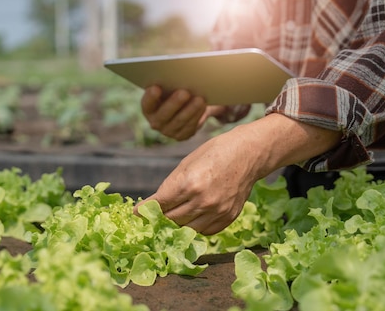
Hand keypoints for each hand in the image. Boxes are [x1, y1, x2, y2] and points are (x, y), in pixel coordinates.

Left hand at [134, 124, 260, 234]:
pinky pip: (205, 231)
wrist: (248, 153)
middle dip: (158, 219)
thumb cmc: (215, 152)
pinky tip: (190, 218)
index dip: (145, 210)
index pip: (160, 204)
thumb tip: (155, 203)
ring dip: (176, 225)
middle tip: (151, 217)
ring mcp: (217, 211)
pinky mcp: (228, 217)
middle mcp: (203, 201)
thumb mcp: (187, 162)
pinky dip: (195, 227)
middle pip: (171, 220)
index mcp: (189, 183)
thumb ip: (171, 185)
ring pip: (187, 229)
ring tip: (169, 219)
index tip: (136, 213)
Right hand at [141, 86, 225, 140]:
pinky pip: (190, 127)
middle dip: (174, 103)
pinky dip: (197, 116)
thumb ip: (169, 80)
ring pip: (179, 121)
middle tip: (184, 92)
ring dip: (190, 110)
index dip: (150, 97)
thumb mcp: (169, 84)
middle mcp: (155, 122)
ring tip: (199, 98)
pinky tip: (203, 106)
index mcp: (148, 108)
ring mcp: (168, 131)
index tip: (156, 87)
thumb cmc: (174, 89)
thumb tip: (180, 71)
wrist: (185, 106)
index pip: (147, 104)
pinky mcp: (182, 135)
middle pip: (164, 114)